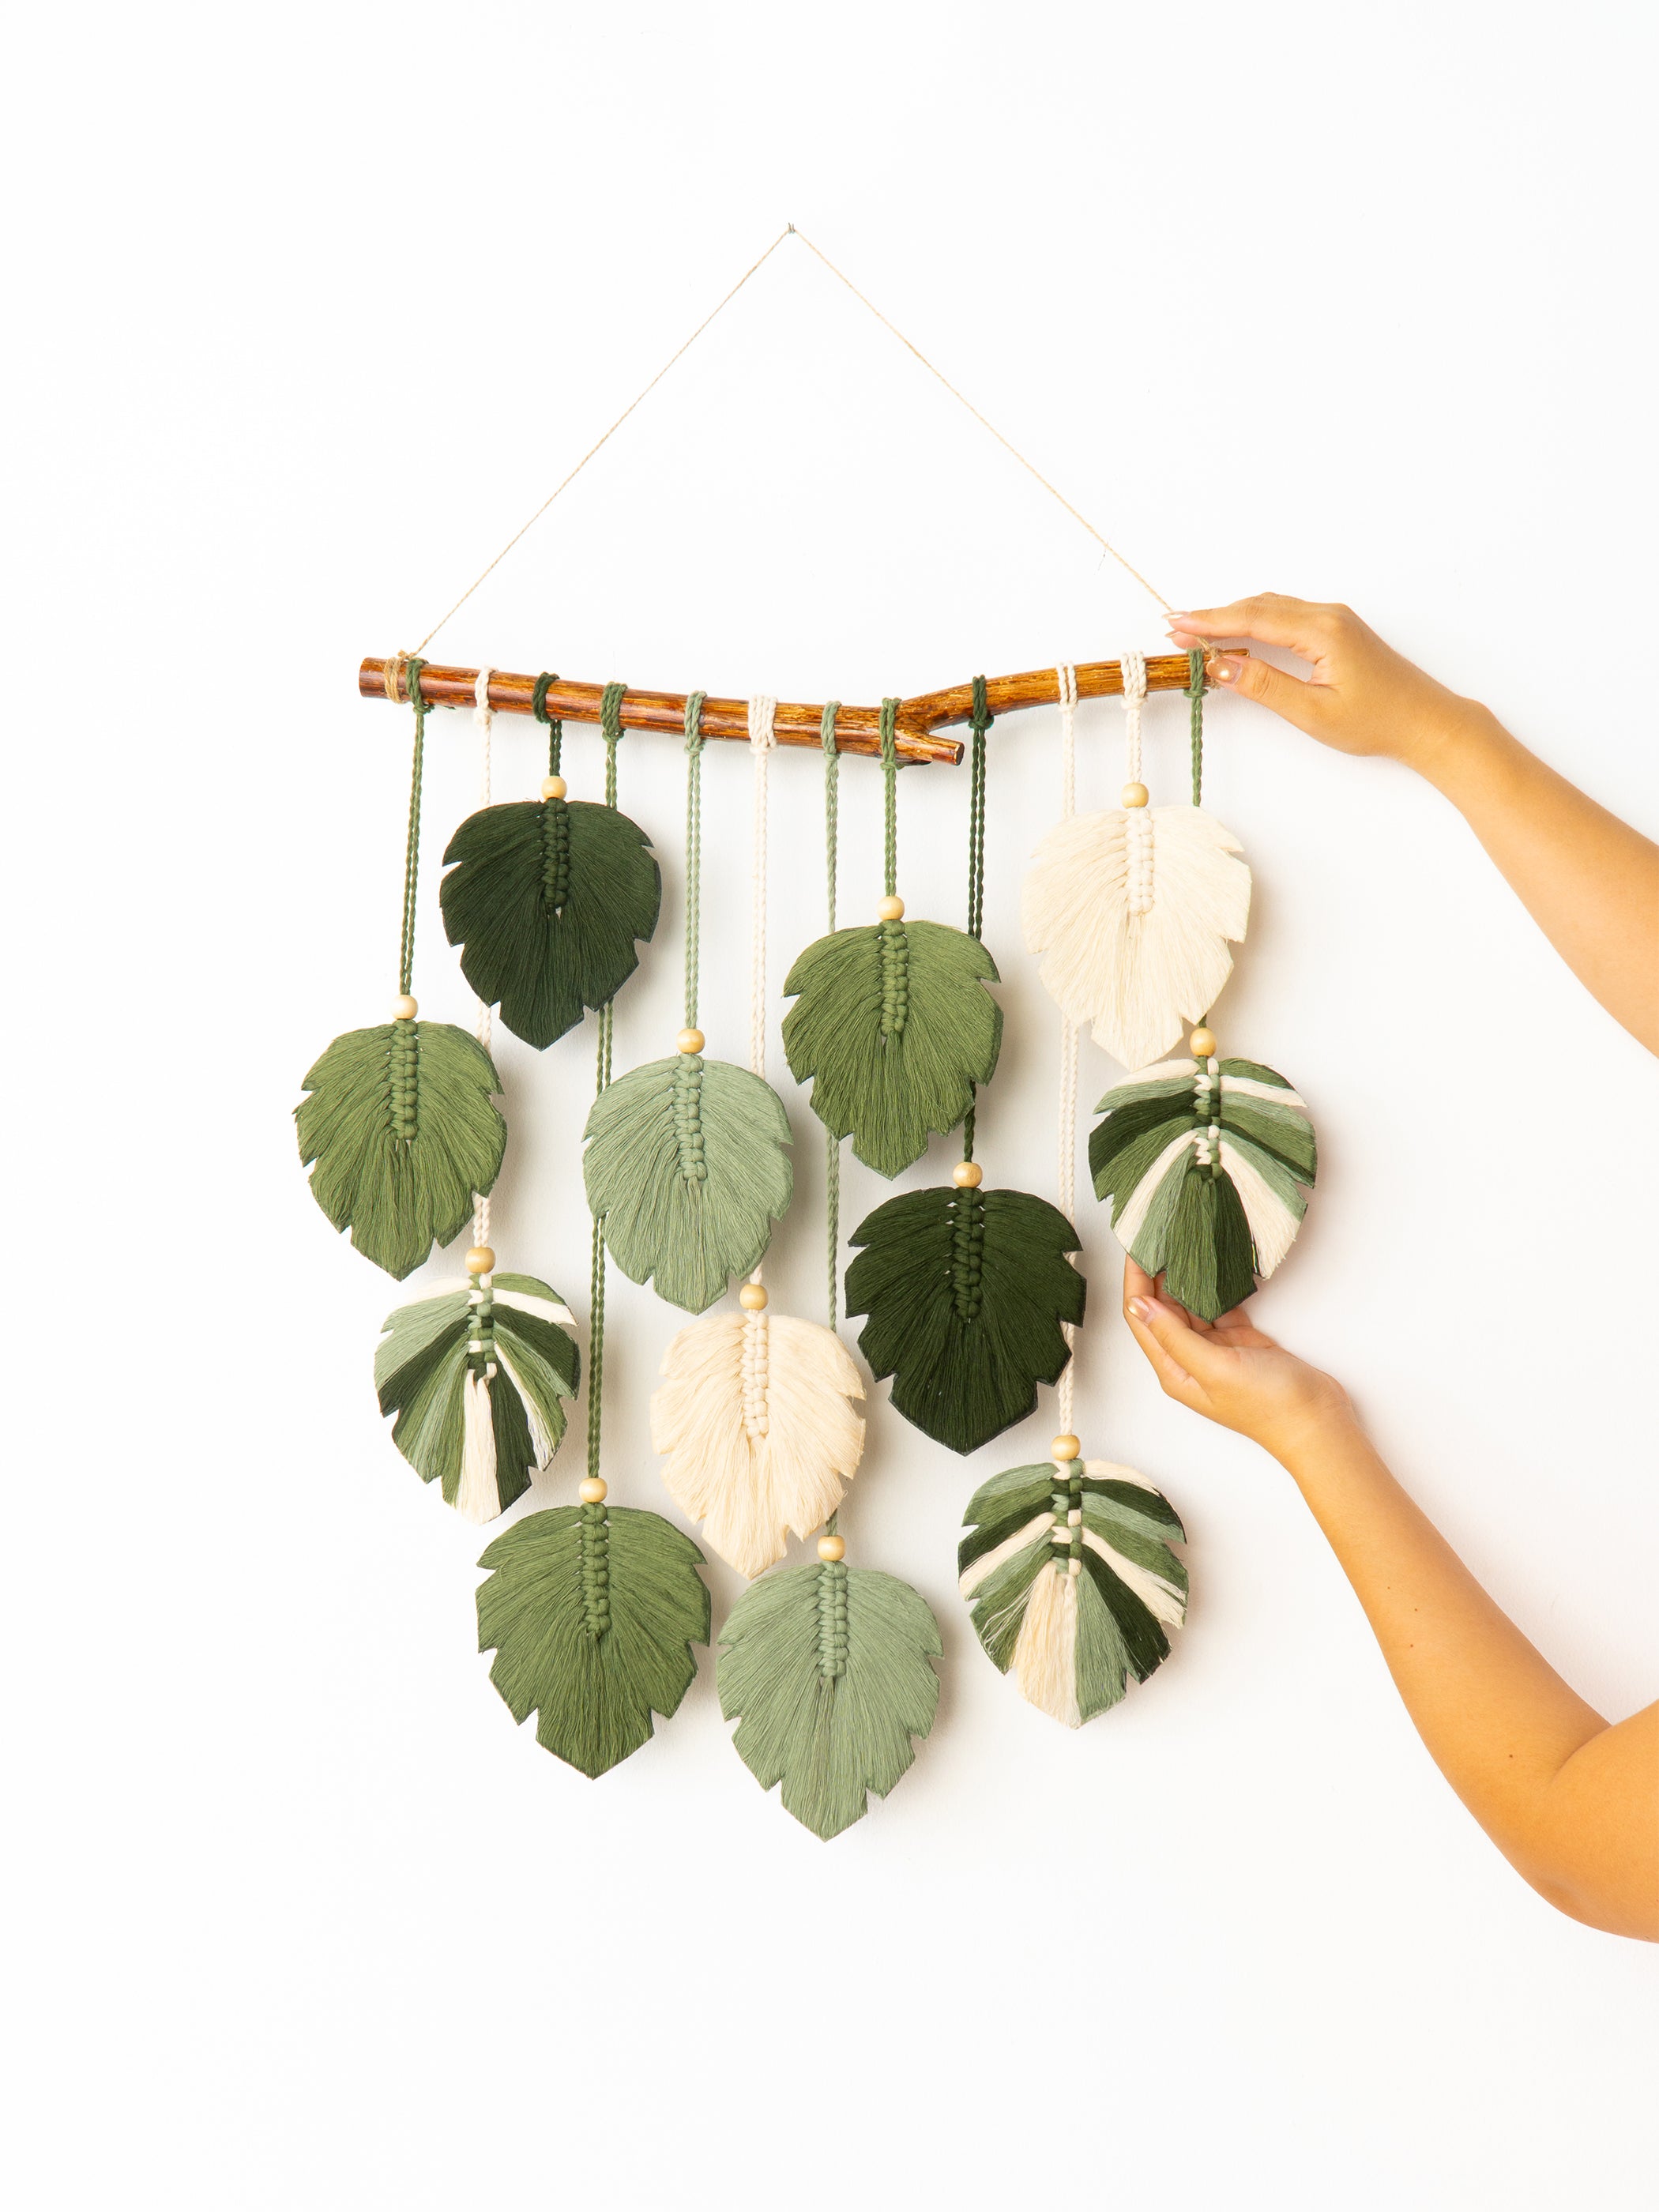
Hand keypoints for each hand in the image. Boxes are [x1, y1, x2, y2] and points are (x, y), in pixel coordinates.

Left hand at [1122, 1257, 1352, 1461]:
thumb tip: (1140, 1305)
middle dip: (1155, 1274)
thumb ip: (1175, 1336)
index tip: (1136, 1248)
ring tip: (1179, 1243)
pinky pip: (1218, 1307)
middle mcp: (1189, 1359)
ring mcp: (1215, 1350)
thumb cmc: (1267, 1404)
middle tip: (1158, 1236)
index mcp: (1174, 1369)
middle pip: (1161, 1309)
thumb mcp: (1214, 1368)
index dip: (1135, 1282)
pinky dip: (1214, 1287)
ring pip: (1190, 1305)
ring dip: (1184, 1277)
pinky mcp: (1240, 1342)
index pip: (1141, 1319)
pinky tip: (1211, 1265)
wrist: (1316, 1420)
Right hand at [1164, 593, 1487, 775]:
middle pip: (1258, 606)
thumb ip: (1264, 686)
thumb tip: (1220, 667)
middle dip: (1214, 616)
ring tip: (1197, 631)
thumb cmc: (1377, 721)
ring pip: (1272, 607)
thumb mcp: (1313, 712)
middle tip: (1174, 628)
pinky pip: (1286, 615)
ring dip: (1233, 616)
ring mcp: (1334, 619)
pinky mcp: (1338, 629)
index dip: (1209, 621)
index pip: (1252, 619)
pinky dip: (1256, 621)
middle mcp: (1328, 616)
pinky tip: (1238, 634)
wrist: (1426, 721)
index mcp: (1322, 631)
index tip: (1174, 623)